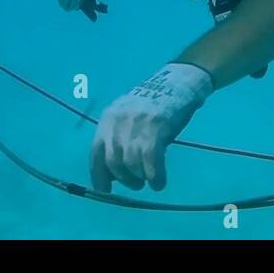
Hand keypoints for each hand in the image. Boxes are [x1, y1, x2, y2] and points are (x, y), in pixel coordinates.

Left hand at [90, 63, 213, 192]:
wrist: (178, 82)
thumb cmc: (153, 104)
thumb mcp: (127, 117)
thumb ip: (118, 138)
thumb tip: (114, 171)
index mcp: (107, 118)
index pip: (95, 154)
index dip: (99, 176)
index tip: (106, 190)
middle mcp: (117, 122)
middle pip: (113, 162)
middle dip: (124, 179)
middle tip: (136, 184)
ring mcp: (136, 124)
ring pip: (131, 164)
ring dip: (140, 178)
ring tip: (149, 180)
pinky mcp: (156, 128)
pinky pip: (150, 161)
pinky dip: (155, 177)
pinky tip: (159, 182)